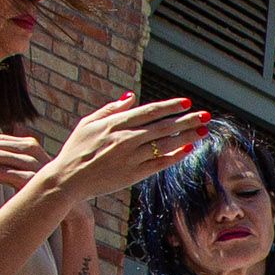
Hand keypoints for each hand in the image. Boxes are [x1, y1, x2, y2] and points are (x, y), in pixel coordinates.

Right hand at [45, 94, 210, 202]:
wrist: (69, 178)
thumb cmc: (78, 148)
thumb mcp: (89, 122)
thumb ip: (112, 109)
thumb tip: (131, 97)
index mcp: (116, 123)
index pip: (149, 112)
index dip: (170, 107)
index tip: (186, 102)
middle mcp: (126, 138)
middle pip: (163, 127)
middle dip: (186, 120)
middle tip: (205, 115)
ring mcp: (131, 157)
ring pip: (164, 144)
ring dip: (186, 137)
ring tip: (203, 132)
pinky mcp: (133, 174)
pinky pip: (158, 164)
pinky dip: (174, 156)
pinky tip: (188, 150)